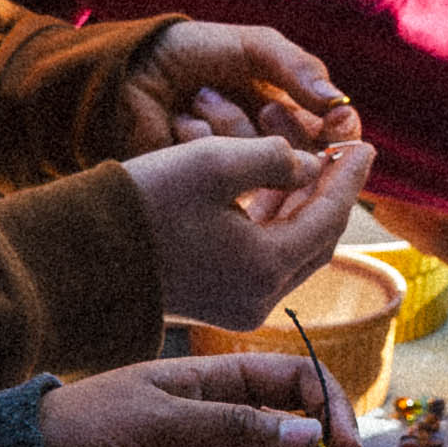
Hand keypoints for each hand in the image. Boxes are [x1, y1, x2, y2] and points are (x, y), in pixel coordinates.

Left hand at [110, 19, 356, 158]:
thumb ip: (296, 68)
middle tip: (260, 103)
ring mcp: (236, 168)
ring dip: (229, 123)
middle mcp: (269, 145)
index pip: (335, 134)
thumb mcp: (252, 47)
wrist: (131, 66)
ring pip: (261, 164)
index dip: (340, 130)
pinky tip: (179, 120)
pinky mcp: (203, 186)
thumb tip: (338, 101)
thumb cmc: (192, 52)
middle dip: (281, 127)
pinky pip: (221, 173)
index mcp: (291, 111)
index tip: (335, 118)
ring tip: (198, 98)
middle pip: (306, 157)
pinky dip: (199, 139)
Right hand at [119, 117, 372, 331]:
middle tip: (344, 149)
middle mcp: (260, 297)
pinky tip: (273, 186)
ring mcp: (239, 304)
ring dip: (301, 203)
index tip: (366, 142)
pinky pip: (265, 258)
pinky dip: (274, 222)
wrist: (81, 253)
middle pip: (317, 239)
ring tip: (308, 157)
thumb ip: (275, 158)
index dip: (348, 177)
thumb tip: (309, 165)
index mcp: (265, 268)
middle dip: (330, 190)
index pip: (328, 217)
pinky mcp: (219, 300)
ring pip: (292, 249)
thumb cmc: (144, 203)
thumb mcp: (214, 163)